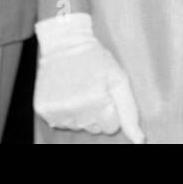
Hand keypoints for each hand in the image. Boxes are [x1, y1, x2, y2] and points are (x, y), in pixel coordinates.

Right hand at [34, 13, 144, 142]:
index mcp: (97, 100)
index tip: (106, 92)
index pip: (111, 127)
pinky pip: (59, 123)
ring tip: (78, 88)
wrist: (64, 43)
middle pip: (94, 129)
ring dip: (81, 112)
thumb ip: (130, 111)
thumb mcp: (119, 79)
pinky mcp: (43, 110)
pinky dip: (65, 111)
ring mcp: (57, 110)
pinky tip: (66, 92)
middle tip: (92, 88)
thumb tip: (140, 140)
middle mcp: (76, 108)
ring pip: (77, 127)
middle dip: (97, 112)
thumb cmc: (96, 60)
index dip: (111, 109)